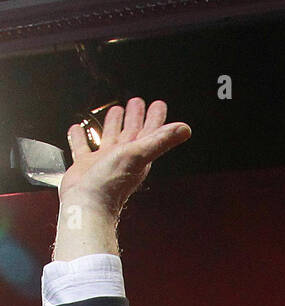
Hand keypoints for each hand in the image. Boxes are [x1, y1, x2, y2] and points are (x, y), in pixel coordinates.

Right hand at [60, 98, 190, 215]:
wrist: (88, 203)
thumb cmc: (112, 182)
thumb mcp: (139, 154)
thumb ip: (161, 140)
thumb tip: (185, 129)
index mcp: (137, 155)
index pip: (150, 132)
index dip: (155, 118)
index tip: (158, 104)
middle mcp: (122, 158)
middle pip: (131, 133)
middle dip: (135, 117)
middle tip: (137, 102)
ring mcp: (104, 162)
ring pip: (110, 137)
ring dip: (113, 124)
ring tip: (115, 110)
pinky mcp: (85, 166)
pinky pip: (83, 147)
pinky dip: (80, 137)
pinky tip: (77, 128)